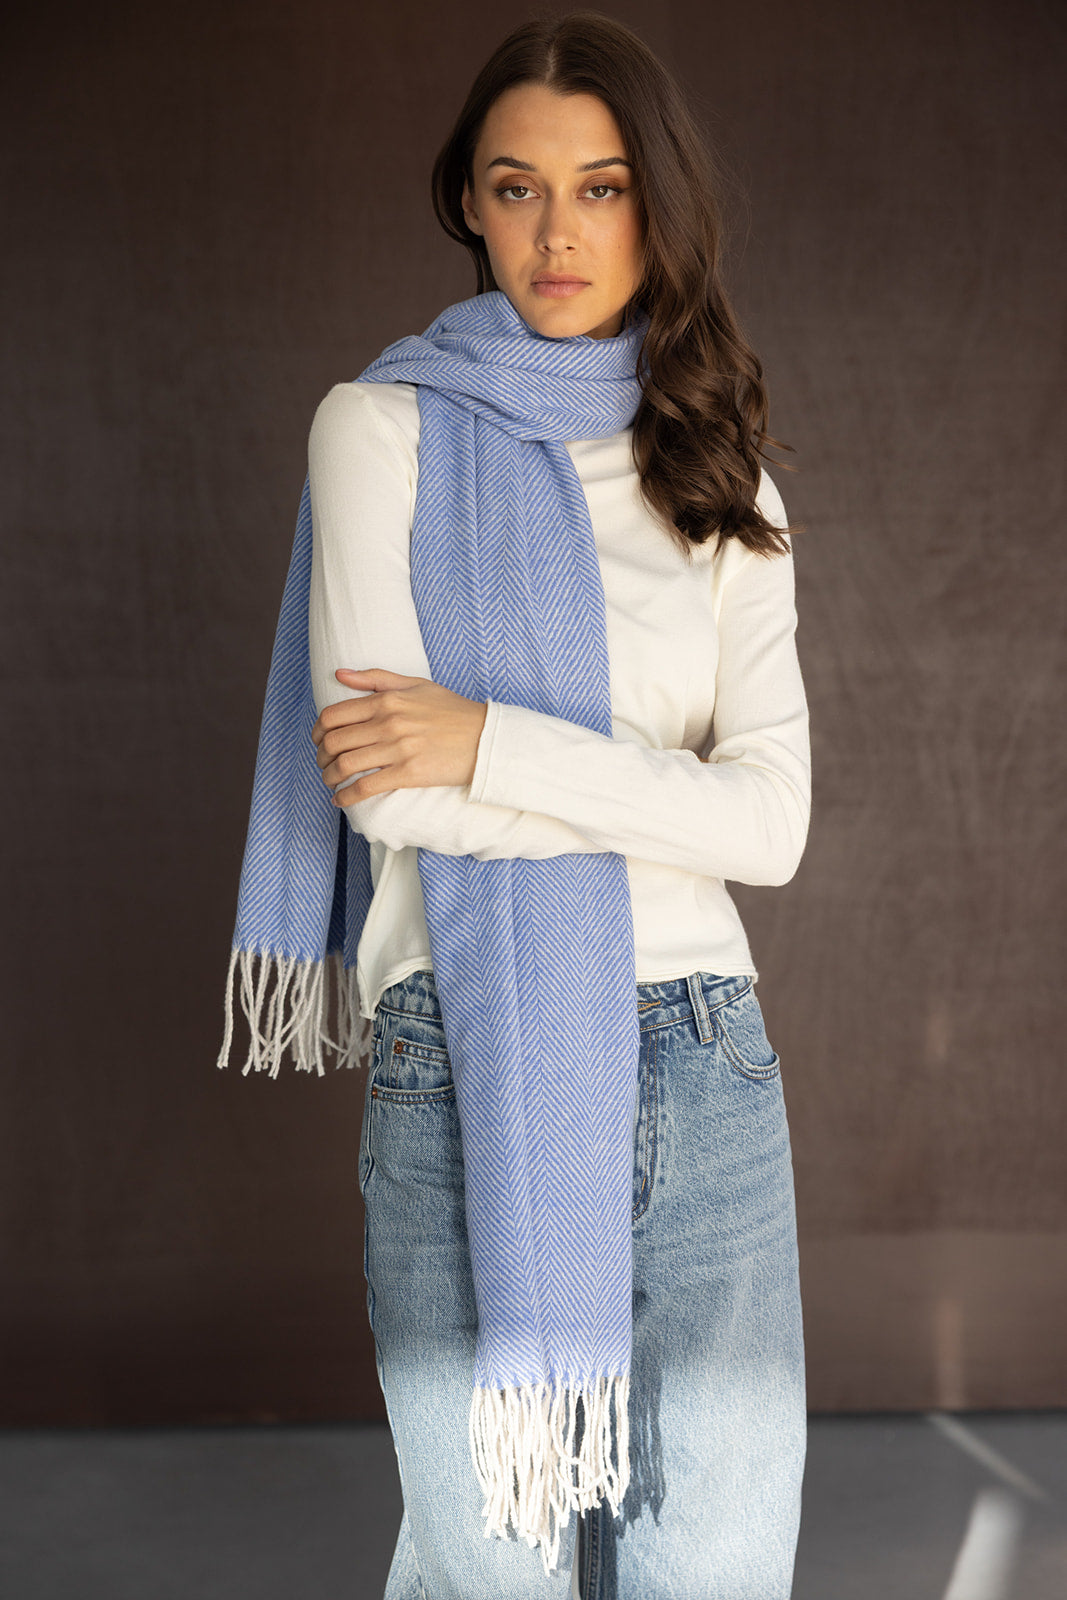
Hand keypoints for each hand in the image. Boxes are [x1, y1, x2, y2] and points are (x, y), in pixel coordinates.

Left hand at [310, 667, 487, 802]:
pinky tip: (341, 799)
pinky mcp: (408, 773)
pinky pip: (365, 787)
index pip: (333, 715)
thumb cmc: (452, 711)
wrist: (485, 738)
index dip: (317, 731)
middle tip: (323, 764)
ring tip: (330, 782)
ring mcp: (397, 748)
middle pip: (334, 741)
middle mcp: (388, 722)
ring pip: (344, 765)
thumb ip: (376, 678)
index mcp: (386, 699)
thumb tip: (339, 674)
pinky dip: (346, 796)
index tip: (319, 741)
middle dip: (320, 757)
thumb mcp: (416, 685)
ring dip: (329, 777)